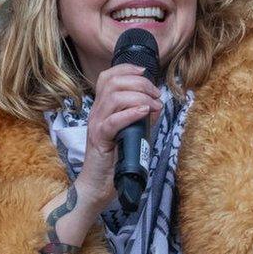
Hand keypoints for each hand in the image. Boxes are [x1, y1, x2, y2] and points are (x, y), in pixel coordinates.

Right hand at [73, 64, 161, 210]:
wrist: (98, 185)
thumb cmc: (114, 159)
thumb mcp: (130, 133)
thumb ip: (141, 118)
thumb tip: (156, 106)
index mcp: (102, 107)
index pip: (108, 76)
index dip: (127, 69)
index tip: (145, 72)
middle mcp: (97, 112)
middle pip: (113, 82)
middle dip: (140, 83)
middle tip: (156, 95)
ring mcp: (97, 125)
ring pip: (114, 97)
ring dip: (139, 96)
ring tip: (153, 105)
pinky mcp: (100, 139)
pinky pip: (114, 121)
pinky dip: (131, 113)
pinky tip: (144, 112)